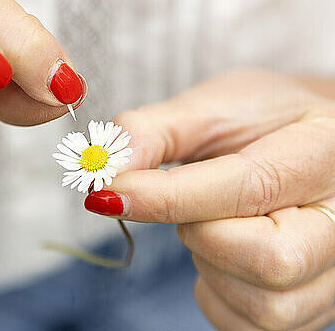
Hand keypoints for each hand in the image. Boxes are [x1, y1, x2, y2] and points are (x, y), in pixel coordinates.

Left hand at [83, 69, 334, 329]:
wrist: (305, 145)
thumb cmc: (260, 122)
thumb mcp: (209, 108)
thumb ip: (152, 133)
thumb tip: (104, 170)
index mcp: (323, 152)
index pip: (247, 188)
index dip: (168, 197)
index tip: (108, 193)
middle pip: (270, 261)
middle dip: (203, 234)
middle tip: (192, 205)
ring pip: (262, 305)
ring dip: (209, 264)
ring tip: (215, 222)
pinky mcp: (314, 306)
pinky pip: (248, 326)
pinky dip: (216, 293)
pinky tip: (223, 254)